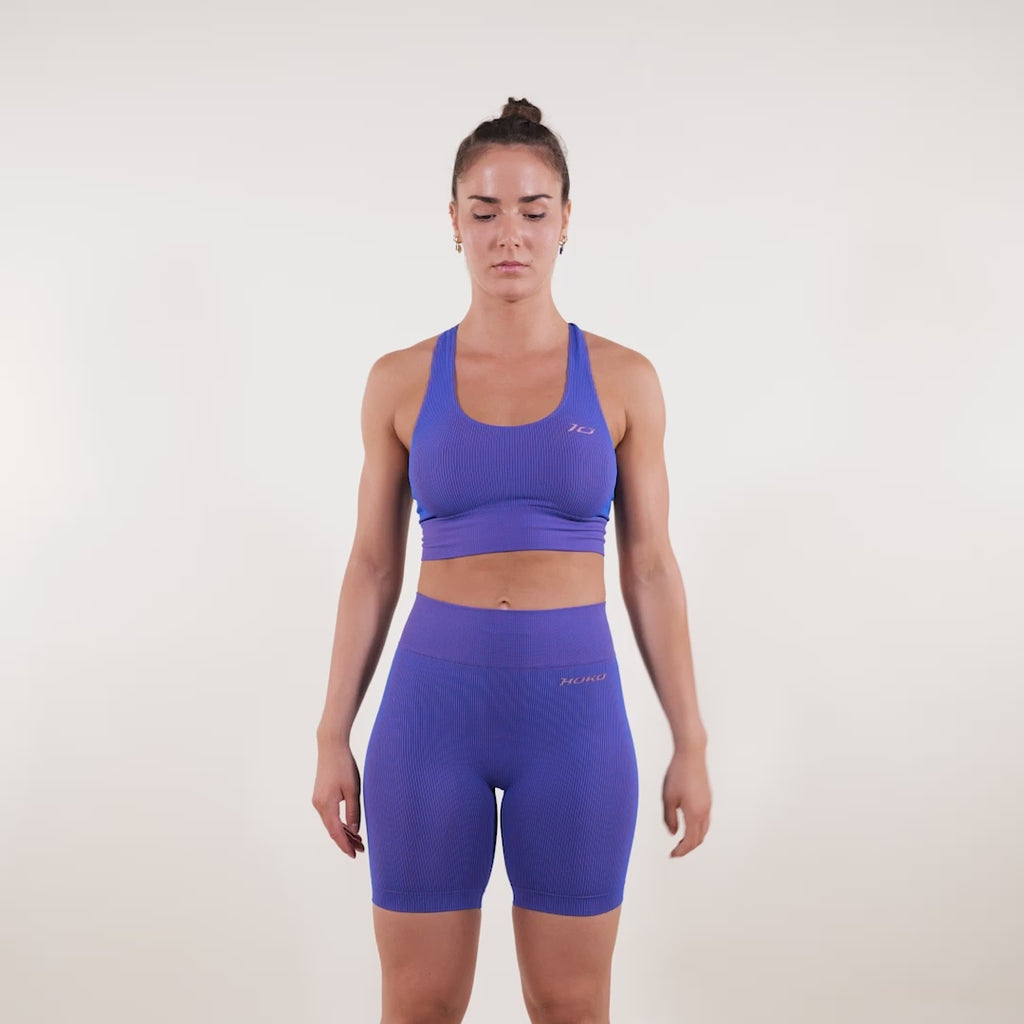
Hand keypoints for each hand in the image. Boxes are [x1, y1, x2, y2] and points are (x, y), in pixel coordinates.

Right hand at [312, 740, 363, 857]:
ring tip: (359, 841)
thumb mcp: (353, 790)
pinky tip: (350, 826)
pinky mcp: (321, 795)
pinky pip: (330, 815)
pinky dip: (339, 822)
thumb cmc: (344, 766)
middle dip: (346, 841)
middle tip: (361, 850)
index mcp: (326, 805)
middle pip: (333, 830)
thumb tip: (354, 830)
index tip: (354, 855)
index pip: (336, 832)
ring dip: (344, 832)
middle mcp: (319, 805)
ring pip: (331, 823)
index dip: (345, 845)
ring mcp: (318, 800)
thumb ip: (353, 811)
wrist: (331, 747)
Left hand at [663, 745, 710, 857]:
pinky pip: (705, 820)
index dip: (681, 851)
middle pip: (699, 838)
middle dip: (688, 847)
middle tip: (676, 851)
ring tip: (681, 841)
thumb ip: (669, 818)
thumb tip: (673, 833)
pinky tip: (688, 825)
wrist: (691, 754)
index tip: (672, 855)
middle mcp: (705, 811)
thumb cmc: (677, 774)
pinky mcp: (707, 798)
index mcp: (695, 813)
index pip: (690, 841)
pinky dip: (698, 828)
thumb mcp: (668, 798)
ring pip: (704, 829)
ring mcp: (708, 804)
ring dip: (694, 838)